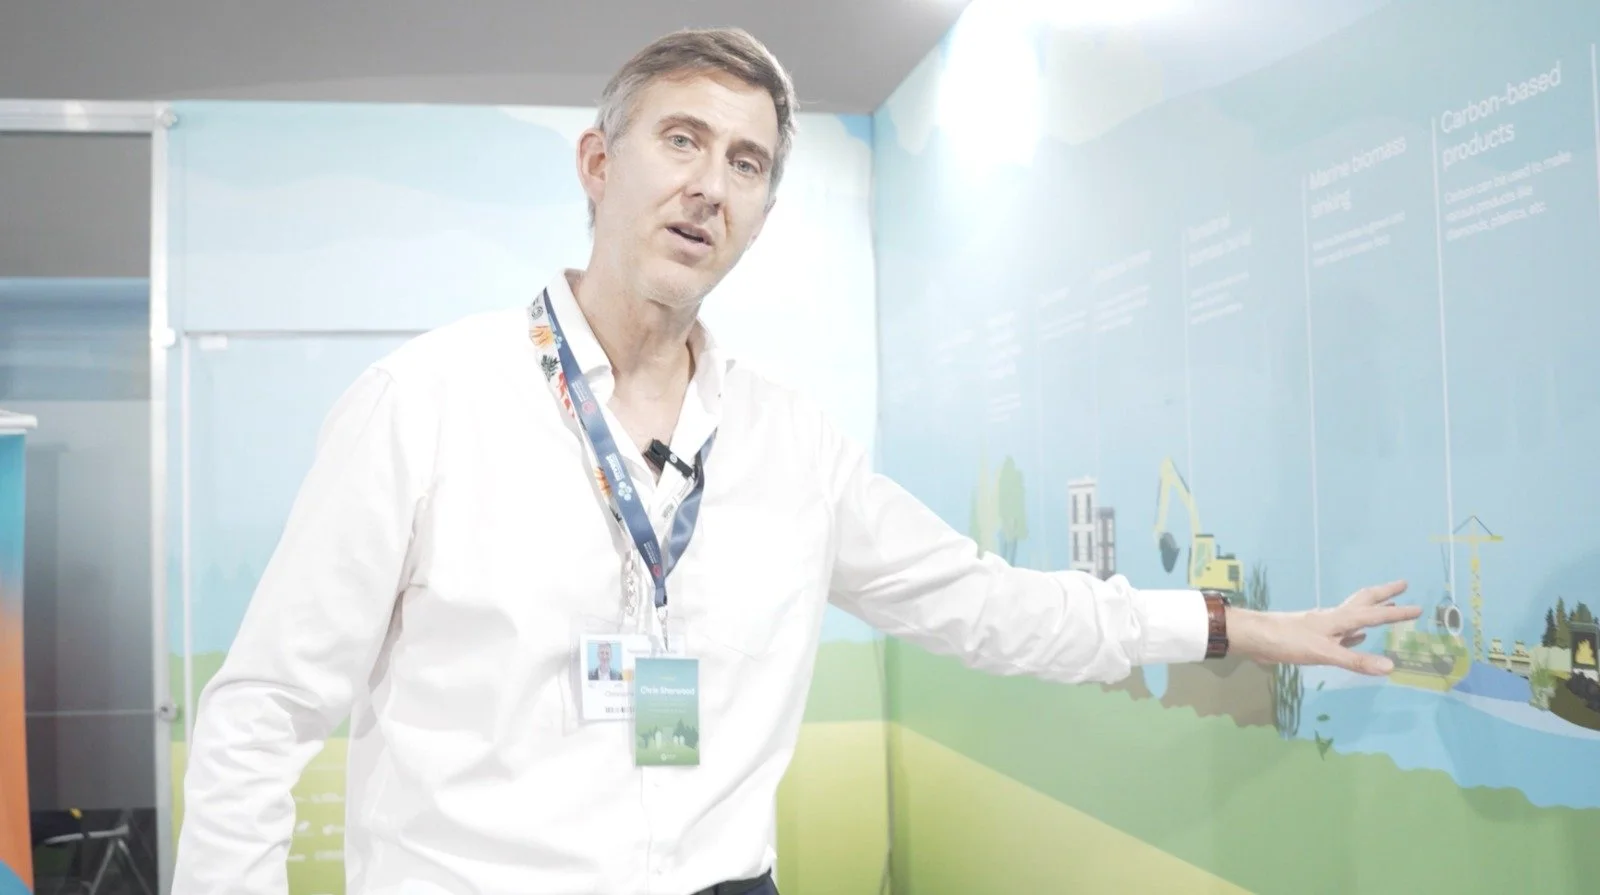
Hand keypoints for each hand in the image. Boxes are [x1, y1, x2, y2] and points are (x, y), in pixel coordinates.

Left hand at [1226, 580, 1420, 674]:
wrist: (1255, 639)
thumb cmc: (1288, 641)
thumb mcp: (1324, 653)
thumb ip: (1356, 661)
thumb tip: (1390, 666)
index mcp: (1339, 619)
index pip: (1375, 615)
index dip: (1397, 613)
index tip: (1419, 607)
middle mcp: (1333, 618)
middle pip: (1364, 602)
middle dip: (1385, 595)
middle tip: (1403, 585)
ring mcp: (1323, 626)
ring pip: (1353, 615)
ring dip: (1371, 611)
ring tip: (1386, 607)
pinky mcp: (1312, 636)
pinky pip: (1341, 633)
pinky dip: (1353, 633)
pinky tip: (1357, 636)